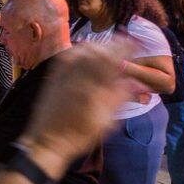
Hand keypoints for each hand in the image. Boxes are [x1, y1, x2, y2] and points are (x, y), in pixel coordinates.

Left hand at [18, 43, 134, 178]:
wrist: (47, 140)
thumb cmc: (79, 135)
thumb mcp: (106, 121)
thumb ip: (120, 97)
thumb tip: (136, 81)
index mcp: (93, 88)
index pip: (112, 59)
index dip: (125, 48)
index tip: (134, 42)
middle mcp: (77, 77)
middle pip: (98, 51)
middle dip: (113, 44)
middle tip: (123, 43)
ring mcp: (62, 75)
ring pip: (82, 51)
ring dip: (97, 46)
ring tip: (107, 48)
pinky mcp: (52, 76)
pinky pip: (67, 56)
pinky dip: (79, 50)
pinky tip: (86, 53)